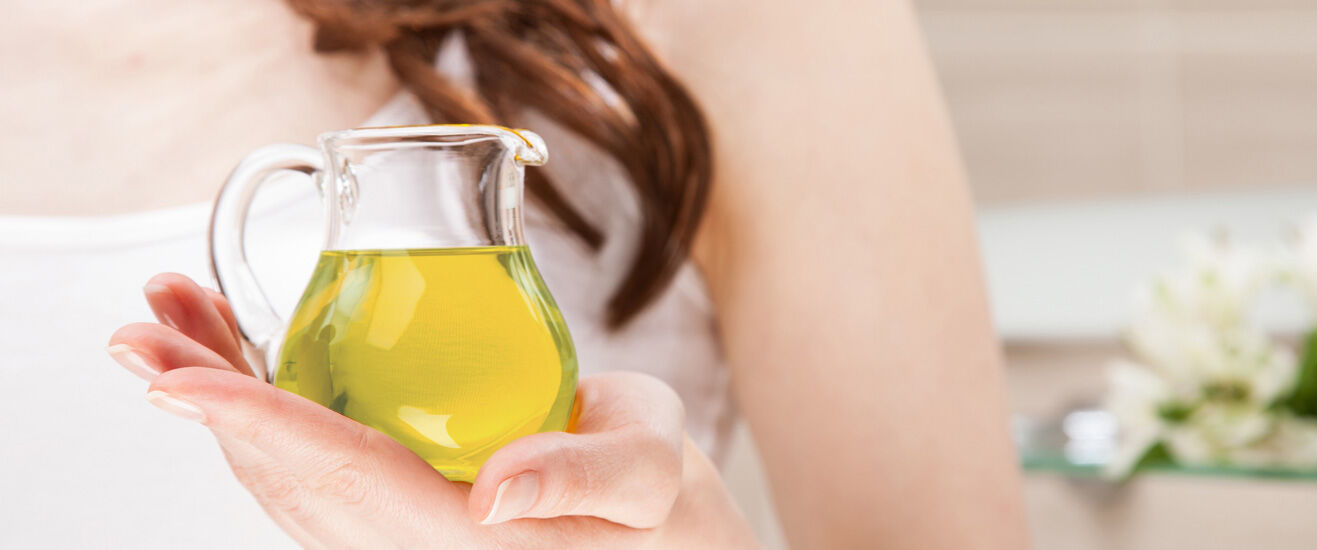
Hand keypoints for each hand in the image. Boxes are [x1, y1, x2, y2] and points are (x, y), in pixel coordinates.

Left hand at [107, 273, 757, 548]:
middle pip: (286, 474)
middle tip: (144, 329)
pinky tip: (236, 355)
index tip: (183, 382)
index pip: (347, 476)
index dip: (260, 424)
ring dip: (218, 395)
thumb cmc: (660, 510)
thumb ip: (588, 479)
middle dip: (206, 400)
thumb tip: (495, 493)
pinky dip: (261, 404)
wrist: (660, 538)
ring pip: (284, 471)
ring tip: (169, 322)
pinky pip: (312, 462)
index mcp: (465, 544)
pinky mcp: (400, 508)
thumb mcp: (650, 477)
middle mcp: (411, 545)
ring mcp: (398, 532)